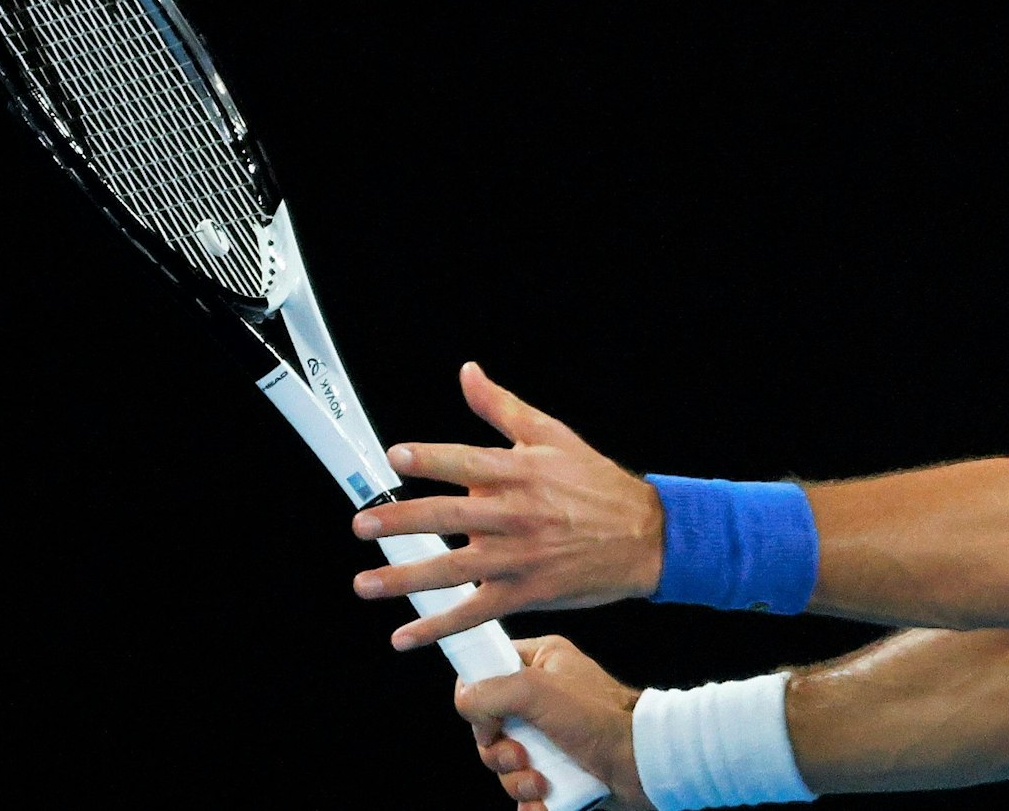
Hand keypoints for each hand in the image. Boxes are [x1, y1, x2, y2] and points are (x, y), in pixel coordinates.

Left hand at [352, 362, 664, 646]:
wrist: (646, 537)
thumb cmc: (597, 484)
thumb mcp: (553, 436)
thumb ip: (502, 407)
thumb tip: (467, 373)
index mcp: (520, 472)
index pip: (467, 462)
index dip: (431, 458)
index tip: (396, 457)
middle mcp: (516, 515)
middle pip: (449, 518)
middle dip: (401, 521)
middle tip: (362, 525)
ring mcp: (519, 557)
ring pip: (453, 570)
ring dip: (405, 579)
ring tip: (365, 583)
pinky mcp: (526, 592)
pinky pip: (474, 612)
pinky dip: (438, 626)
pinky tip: (404, 636)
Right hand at [459, 634, 652, 810]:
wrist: (644, 763)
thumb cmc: (599, 718)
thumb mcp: (536, 692)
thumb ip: (490, 692)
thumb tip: (466, 703)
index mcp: (541, 662)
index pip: (487, 669)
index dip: (477, 697)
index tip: (488, 718)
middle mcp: (543, 696)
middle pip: (490, 726)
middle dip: (498, 752)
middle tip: (520, 756)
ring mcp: (551, 734)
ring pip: (506, 762)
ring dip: (517, 780)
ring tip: (541, 784)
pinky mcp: (560, 768)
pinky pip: (527, 788)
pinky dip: (532, 801)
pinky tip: (545, 802)